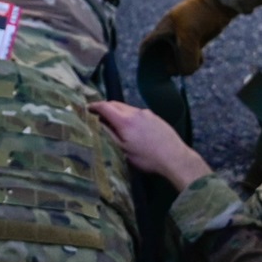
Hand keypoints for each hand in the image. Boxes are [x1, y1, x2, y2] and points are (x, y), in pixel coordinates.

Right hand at [89, 100, 212, 190]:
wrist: (175, 157)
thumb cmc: (147, 158)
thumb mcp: (123, 151)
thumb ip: (109, 135)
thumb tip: (97, 124)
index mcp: (125, 120)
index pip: (105, 106)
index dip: (93, 106)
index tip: (86, 109)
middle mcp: (135, 112)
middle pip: (115, 104)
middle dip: (105, 108)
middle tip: (97, 116)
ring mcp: (147, 113)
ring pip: (127, 108)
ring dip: (118, 112)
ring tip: (114, 124)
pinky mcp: (155, 116)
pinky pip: (137, 113)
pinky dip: (129, 116)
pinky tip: (131, 128)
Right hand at [138, 0, 237, 75]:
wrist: (219, 3)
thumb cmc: (199, 14)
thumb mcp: (189, 35)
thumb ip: (185, 55)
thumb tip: (185, 73)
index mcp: (162, 30)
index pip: (146, 46)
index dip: (146, 59)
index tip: (153, 72)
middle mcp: (169, 36)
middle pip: (162, 58)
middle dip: (171, 65)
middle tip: (181, 68)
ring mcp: (181, 39)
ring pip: (177, 59)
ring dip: (185, 64)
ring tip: (196, 58)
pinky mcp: (193, 42)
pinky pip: (188, 57)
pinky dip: (193, 60)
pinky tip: (201, 56)